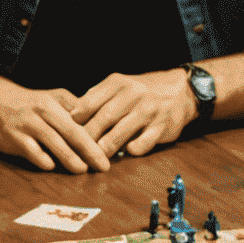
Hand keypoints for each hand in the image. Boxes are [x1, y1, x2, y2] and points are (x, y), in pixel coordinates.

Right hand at [0, 77, 110, 173]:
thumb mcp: (55, 99)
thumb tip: (104, 127)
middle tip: (103, 166)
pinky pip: (31, 151)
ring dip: (68, 157)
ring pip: (52, 142)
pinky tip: (52, 167)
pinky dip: (42, 159)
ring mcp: (28, 124)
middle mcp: (43, 110)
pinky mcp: (14, 138)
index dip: (98, 135)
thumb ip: (76, 111)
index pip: (83, 120)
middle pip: (71, 131)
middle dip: (90, 150)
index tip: (113, 149)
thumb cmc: (34, 105)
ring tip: (82, 170)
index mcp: (57, 101)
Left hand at [73, 69, 194, 156]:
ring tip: (94, 159)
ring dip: (105, 148)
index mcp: (117, 83)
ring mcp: (149, 110)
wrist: (180, 90)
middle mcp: (133, 94)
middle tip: (74, 153)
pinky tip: (125, 154)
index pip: (90, 102)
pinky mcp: (162, 127)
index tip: (64, 134)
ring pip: (121, 133)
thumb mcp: (118, 85)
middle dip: (87, 138)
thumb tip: (70, 115)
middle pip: (103, 119)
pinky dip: (132, 150)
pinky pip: (143, 143)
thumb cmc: (141, 91)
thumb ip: (96, 98)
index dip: (75, 120)